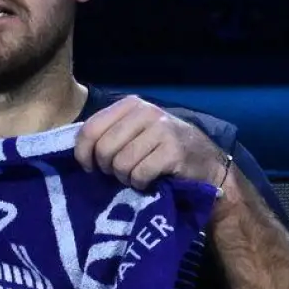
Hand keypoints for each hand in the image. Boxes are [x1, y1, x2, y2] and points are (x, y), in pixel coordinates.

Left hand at [74, 96, 230, 192]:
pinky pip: (139, 173)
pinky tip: (149, 181)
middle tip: (120, 174)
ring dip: (125, 178)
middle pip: (104, 148)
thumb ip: (110, 132)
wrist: (208, 164)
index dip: (83, 153)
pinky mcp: (173, 151)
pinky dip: (140, 184)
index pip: (91, 128)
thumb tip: (79, 149)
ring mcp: (162, 130)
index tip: (90, 167)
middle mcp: (147, 112)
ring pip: (121, 163)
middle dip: (107, 168)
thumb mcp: (137, 132)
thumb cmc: (165, 150)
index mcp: (132, 105)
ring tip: (136, 177)